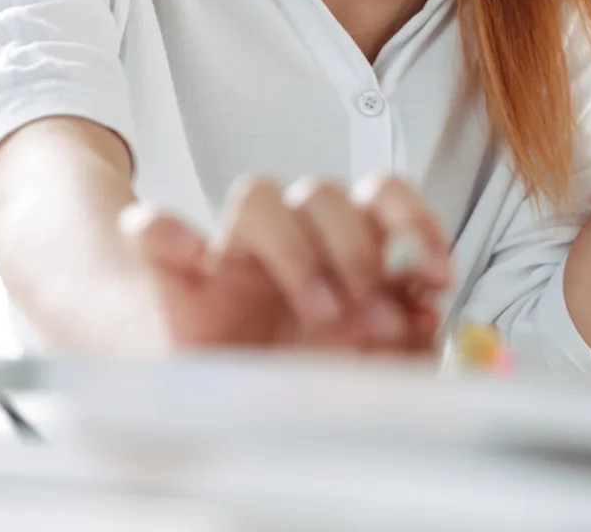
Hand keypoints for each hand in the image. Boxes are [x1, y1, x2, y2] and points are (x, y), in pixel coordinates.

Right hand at [119, 173, 452, 354]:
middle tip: (382, 323)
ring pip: (256, 198)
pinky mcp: (170, 281)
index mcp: (337, 250)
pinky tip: (191, 254)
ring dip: (296, 250)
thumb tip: (427, 318)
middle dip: (362, 252)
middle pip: (323, 196)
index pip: (378, 196)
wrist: (194, 396)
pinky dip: (166, 232)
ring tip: (321, 312)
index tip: (439, 277)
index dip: (413, 222)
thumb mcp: (360, 365)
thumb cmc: (290, 374)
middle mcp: (285, 242)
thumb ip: (396, 338)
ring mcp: (226, 258)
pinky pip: (151, 228)